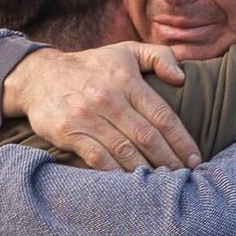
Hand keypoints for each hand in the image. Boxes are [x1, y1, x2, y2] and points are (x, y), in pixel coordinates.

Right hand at [3, 42, 197, 170]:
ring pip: (126, 151)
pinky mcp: (69, 132)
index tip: (196, 158)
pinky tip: (132, 183)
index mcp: (127, 79)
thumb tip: (181, 78)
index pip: (162, 115)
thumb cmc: (92, 66)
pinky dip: (118, 173)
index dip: (182, 140)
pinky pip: (99, 159)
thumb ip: (159, 57)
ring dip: (148, 170)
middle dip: (170, 160)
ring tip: (165, 184)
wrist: (39, 76)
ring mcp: (88, 117)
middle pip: (147, 137)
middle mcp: (109, 98)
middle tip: (185, 177)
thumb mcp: (126, 51)